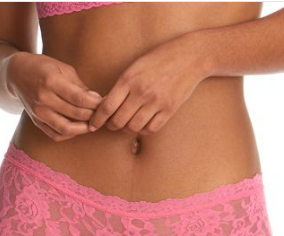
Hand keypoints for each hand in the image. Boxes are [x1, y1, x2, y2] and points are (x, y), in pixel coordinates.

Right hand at [7, 52, 102, 141]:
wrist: (17, 73)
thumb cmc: (44, 68)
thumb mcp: (63, 69)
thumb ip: (80, 86)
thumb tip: (97, 101)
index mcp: (51, 81)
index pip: (80, 99)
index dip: (96, 104)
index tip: (106, 103)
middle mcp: (43, 99)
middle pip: (76, 114)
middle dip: (93, 115)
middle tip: (103, 114)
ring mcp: (39, 113)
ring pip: (67, 129)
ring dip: (83, 129)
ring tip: (92, 123)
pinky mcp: (36, 122)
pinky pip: (56, 135)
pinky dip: (70, 135)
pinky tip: (78, 128)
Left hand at [88, 33, 205, 135]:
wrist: (190, 56)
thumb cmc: (160, 59)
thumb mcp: (136, 66)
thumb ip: (122, 85)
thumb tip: (107, 104)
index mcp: (129, 79)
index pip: (107, 107)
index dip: (97, 120)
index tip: (93, 125)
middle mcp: (141, 92)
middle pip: (118, 120)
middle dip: (111, 126)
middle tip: (111, 125)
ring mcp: (156, 102)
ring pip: (134, 127)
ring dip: (127, 129)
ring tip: (126, 125)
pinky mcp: (169, 109)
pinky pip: (151, 129)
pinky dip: (143, 130)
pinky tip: (142, 125)